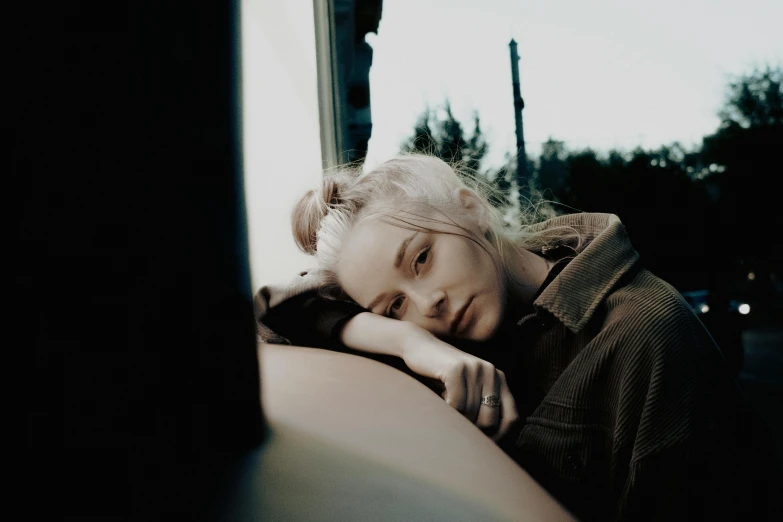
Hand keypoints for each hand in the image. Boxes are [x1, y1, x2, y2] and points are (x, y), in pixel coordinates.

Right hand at [399, 324, 519, 441]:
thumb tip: (490, 444)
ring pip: (469, 413)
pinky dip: (445, 407)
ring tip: (446, 401)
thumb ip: (482, 406)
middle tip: (456, 420)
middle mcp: (491, 372)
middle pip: (489, 420)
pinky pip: (456, 404)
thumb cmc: (443, 375)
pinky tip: (440, 396)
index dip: (499, 435)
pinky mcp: (457, 368)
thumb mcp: (469, 388)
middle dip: (471, 427)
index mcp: (499, 378)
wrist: (420, 346)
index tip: (482, 444)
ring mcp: (475, 368)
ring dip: (455, 415)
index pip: (512, 417)